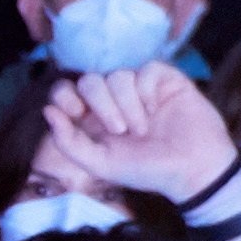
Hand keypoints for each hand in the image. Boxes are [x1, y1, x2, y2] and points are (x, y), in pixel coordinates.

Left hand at [39, 65, 231, 205]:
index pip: (66, 91)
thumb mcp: (100, 164)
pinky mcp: (165, 80)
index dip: (64, 95)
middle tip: (120, 130)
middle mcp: (113, 100)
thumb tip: (47, 111)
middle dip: (100, 103)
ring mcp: (140, 88)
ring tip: (143, 129)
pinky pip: (146, 69)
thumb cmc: (147, 170)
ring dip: (128, 104)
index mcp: (93, 118)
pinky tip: (155, 109)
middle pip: (89, 80)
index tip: (76, 112)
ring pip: (118, 75)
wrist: (192, 171)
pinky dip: (146, 90)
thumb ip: (69, 142)